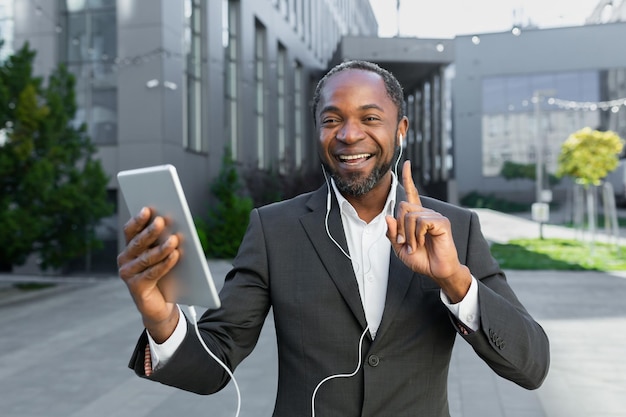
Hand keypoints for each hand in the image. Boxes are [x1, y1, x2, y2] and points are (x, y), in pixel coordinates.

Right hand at [117, 207, 179, 341]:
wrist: (160, 305)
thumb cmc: (163, 275)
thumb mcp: (162, 256)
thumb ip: (162, 241)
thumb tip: (173, 225)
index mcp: (129, 248)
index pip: (130, 231)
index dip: (138, 220)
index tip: (147, 209)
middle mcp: (125, 260)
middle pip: (138, 243)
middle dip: (151, 232)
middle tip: (162, 221)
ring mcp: (128, 274)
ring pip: (147, 258)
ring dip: (161, 248)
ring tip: (174, 239)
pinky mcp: (136, 287)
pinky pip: (152, 273)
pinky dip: (165, 263)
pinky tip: (175, 255)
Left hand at [386, 161, 470, 302]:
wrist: (436, 271)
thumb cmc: (421, 259)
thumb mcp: (399, 248)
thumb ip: (392, 233)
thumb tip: (388, 217)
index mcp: (416, 216)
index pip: (412, 193)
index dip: (408, 178)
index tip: (407, 163)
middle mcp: (426, 213)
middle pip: (402, 206)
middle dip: (400, 227)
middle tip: (406, 242)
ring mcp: (435, 216)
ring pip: (410, 216)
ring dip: (408, 235)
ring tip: (416, 246)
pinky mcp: (441, 222)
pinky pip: (421, 222)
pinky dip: (417, 236)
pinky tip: (423, 243)